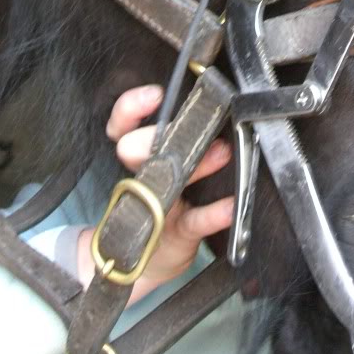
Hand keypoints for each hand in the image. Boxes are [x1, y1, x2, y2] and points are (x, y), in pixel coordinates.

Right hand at [77, 85, 233, 303]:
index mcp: (141, 157)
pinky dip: (214, 214)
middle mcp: (144, 178)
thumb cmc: (169, 202)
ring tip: (221, 153)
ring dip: (196, 166)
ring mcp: (158, 206)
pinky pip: (194, 221)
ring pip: (166, 182)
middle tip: (170, 132)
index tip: (154, 95)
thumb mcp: (176, 167)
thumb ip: (189, 141)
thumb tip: (217, 116)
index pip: (123, 126)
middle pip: (134, 150)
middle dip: (148, 139)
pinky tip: (230, 207)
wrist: (159, 259)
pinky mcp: (177, 233)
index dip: (131, 108)